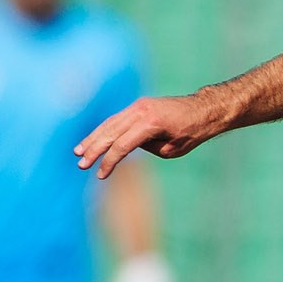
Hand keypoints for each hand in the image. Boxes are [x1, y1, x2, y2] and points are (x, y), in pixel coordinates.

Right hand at [75, 93, 227, 176]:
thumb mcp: (171, 149)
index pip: (122, 145)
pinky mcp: (139, 106)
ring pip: (110, 123)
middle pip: (111, 132)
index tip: (100, 175)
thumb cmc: (192, 133)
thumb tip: (126, 146)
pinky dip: (104, 129)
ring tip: (78, 152)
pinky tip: (93, 140)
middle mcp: (141, 111)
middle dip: (94, 149)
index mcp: (151, 123)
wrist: (204, 109)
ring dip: (93, 138)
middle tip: (80, 163)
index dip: (109, 161)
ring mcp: (139, 106)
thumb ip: (147, 147)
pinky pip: (117, 119)